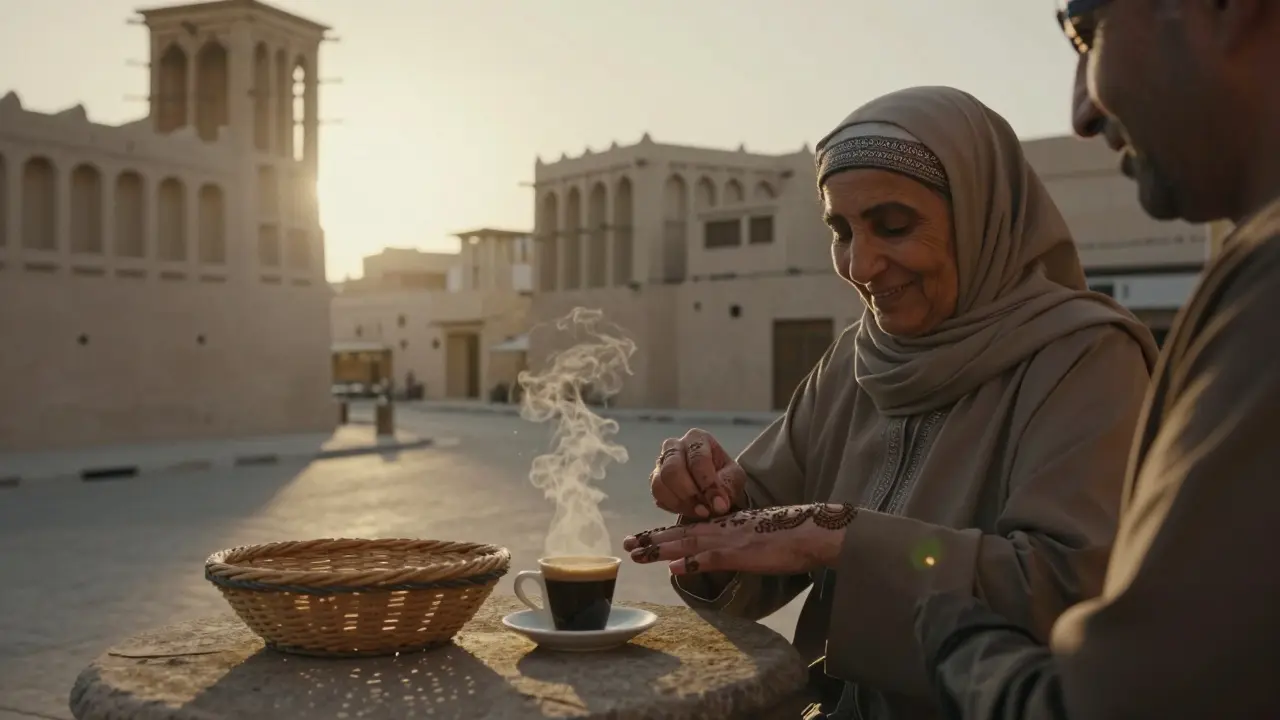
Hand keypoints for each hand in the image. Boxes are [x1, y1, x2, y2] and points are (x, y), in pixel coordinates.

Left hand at [622, 503, 857, 575]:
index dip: (662, 534)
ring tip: (636, 553)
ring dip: (660, 548)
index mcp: (725, 525)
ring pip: (688, 542)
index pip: (687, 529)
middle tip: (625, 544)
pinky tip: (674, 566)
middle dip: (651, 539)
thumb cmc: (789, 537)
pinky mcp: (742, 551)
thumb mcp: (754, 539)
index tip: (640, 539)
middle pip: (680, 534)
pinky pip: (712, 557)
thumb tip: (713, 556)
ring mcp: (730, 539)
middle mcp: (722, 528)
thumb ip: (732, 547)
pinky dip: (692, 560)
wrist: (813, 530)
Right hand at [650, 429, 747, 518]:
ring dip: (680, 502)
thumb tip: (718, 505)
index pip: (697, 459)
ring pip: (659, 483)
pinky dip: (672, 506)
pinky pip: (657, 495)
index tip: (718, 504)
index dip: (707, 483)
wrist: (714, 484)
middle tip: (704, 510)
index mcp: (697, 438)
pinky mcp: (655, 480)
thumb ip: (727, 488)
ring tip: (698, 512)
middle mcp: (674, 446)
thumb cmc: (724, 475)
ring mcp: (660, 463)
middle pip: (672, 469)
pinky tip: (688, 510)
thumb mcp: (734, 478)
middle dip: (689, 493)